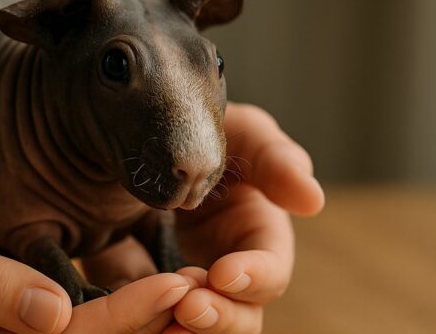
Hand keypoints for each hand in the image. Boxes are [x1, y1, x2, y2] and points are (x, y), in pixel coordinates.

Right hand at [0, 197, 193, 332]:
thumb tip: (55, 311)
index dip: (130, 314)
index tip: (181, 282)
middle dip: (152, 325)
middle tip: (214, 290)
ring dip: (141, 322)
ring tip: (198, 288)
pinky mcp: (1, 330)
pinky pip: (66, 328)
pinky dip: (112, 311)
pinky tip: (148, 288)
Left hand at [82, 102, 324, 332]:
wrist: (123, 125)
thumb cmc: (192, 122)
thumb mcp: (235, 129)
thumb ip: (275, 158)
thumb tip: (312, 200)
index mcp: (252, 230)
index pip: (269, 269)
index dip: (255, 277)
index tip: (224, 274)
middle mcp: (219, 264)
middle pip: (239, 316)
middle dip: (221, 318)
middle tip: (188, 308)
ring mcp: (174, 279)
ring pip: (192, 326)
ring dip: (182, 328)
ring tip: (161, 317)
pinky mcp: (129, 286)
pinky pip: (139, 319)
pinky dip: (137, 323)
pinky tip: (124, 314)